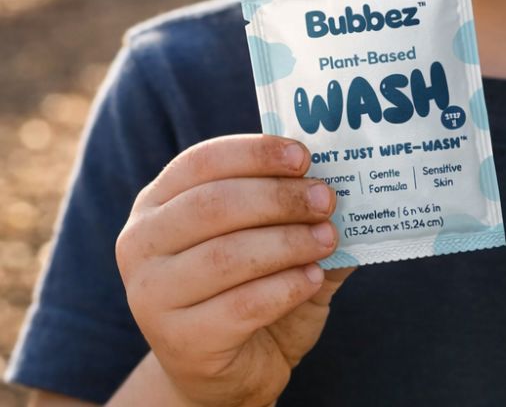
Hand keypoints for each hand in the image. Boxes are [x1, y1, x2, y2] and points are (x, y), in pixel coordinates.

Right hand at [116, 134, 354, 406]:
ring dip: (288, 242)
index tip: (303, 157)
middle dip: (278, 198)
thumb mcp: (267, 234)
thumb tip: (348, 176)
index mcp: (160, 201)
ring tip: (328, 240)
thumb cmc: (250, 283)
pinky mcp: (180, 341)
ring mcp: (152, 295)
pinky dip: (286, 287)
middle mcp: (143, 243)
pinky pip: (241, 306)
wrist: (231, 366)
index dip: (255, 153)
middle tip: (326, 200)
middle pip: (213, 205)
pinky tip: (313, 278)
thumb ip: (297, 205)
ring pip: (226, 256)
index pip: (203, 161)